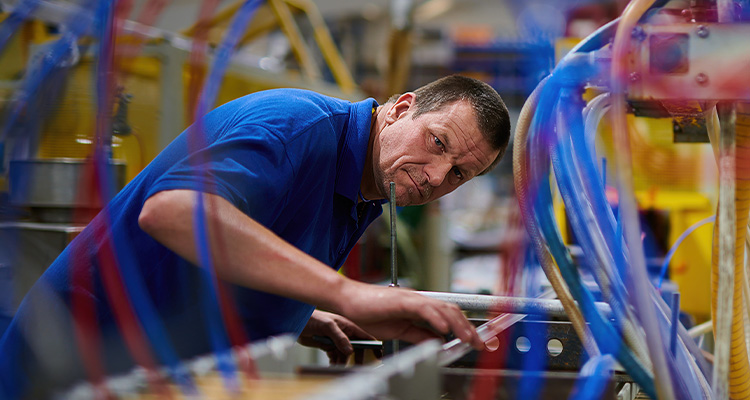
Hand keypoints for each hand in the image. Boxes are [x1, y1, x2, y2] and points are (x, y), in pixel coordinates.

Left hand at [298, 310, 376, 364]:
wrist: (296, 321)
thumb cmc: (312, 317)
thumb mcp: (328, 326)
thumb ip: (340, 338)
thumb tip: (350, 350)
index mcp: (347, 325)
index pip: (363, 336)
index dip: (372, 344)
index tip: (378, 353)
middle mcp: (343, 332)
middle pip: (355, 347)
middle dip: (356, 357)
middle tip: (356, 366)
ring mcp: (335, 339)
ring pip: (344, 353)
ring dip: (342, 361)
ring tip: (338, 366)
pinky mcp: (327, 344)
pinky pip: (334, 355)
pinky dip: (334, 360)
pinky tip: (332, 363)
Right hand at [335, 280, 483, 349]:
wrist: (348, 301)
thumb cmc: (368, 313)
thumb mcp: (399, 330)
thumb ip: (418, 334)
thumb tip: (436, 343)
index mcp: (420, 307)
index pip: (449, 316)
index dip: (466, 328)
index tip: (478, 342)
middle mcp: (420, 300)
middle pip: (452, 311)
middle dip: (470, 328)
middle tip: (482, 344)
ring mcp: (412, 298)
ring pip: (443, 309)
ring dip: (458, 325)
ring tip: (469, 339)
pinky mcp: (401, 300)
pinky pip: (423, 309)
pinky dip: (436, 319)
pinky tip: (445, 330)